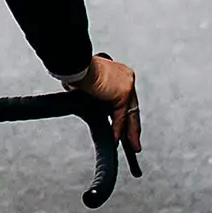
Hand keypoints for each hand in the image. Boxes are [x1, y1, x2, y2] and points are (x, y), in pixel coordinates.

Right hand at [65, 53, 141, 167]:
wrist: (76, 65)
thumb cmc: (76, 70)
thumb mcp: (87, 85)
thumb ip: (93, 95)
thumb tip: (88, 102)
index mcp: (118, 74)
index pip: (125, 100)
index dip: (125, 115)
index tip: (124, 126)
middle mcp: (126, 77)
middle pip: (132, 108)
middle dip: (133, 127)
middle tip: (135, 142)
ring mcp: (127, 85)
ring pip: (130, 114)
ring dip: (130, 133)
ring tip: (132, 147)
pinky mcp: (124, 93)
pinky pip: (121, 116)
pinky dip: (118, 129)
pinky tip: (116, 140)